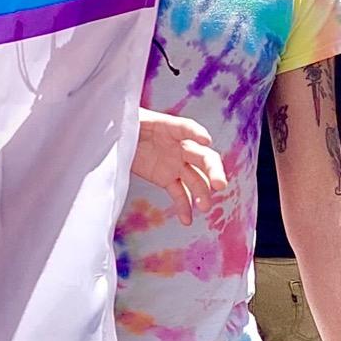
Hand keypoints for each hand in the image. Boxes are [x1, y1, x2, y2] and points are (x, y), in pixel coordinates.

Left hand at [129, 108, 226, 224]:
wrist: (120, 136)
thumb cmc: (126, 124)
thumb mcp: (128, 120)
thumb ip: (130, 123)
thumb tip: (124, 124)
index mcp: (170, 128)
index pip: (186, 128)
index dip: (196, 133)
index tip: (205, 140)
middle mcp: (180, 147)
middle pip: (203, 158)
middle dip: (213, 171)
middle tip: (219, 184)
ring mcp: (175, 164)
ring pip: (195, 179)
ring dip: (202, 193)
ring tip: (204, 207)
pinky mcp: (167, 178)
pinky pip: (180, 194)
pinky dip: (184, 207)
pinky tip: (187, 220)